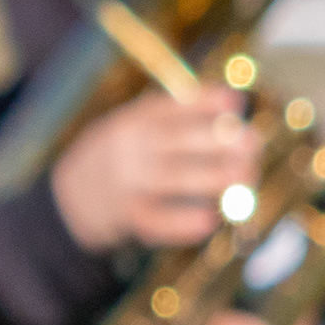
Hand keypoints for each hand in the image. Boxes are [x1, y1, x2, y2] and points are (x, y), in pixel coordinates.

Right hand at [49, 88, 259, 253]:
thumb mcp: (136, 127)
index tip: (236, 101)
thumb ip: (178, 117)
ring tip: (247, 176)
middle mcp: (127, 148)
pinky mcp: (126, 217)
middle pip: (174, 141)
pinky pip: (157, 221)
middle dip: (216, 141)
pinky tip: (210, 221)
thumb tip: (233, 102)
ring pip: (172, 179)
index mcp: (132, 121)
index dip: (202, 103)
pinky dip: (182, 223)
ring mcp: (126, 182)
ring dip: (212, 178)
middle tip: (253, 143)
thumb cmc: (123, 159)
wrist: (71, 199)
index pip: (167, 108)